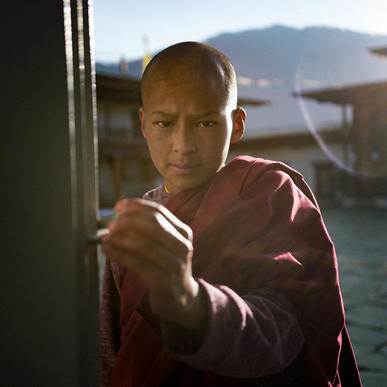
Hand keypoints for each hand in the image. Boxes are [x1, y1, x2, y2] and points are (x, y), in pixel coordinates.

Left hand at [101, 198, 206, 332]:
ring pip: (143, 244)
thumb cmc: (167, 266)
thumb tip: (122, 215)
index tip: (118, 207)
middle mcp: (182, 246)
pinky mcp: (163, 281)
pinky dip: (118, 254)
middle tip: (112, 225)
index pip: (159, 212)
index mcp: (184, 232)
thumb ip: (153, 229)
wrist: (182, 299)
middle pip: (152, 224)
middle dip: (127, 221)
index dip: (136, 206)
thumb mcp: (168, 244)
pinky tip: (107, 249)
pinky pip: (136, 263)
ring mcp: (174, 264)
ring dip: (120, 238)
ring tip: (106, 238)